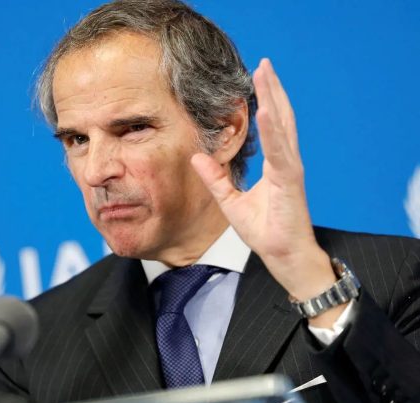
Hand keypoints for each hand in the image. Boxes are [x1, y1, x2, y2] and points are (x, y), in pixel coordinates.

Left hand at [191, 59, 335, 302]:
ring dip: (275, 99)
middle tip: (265, 63)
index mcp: (276, 165)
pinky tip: (267, 110)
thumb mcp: (231, 202)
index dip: (266, 101)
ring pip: (283, 127)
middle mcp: (285, 162)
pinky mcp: (289, 182)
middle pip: (281, 118)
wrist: (282, 256)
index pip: (272, 127)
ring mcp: (289, 170)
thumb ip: (216, 179)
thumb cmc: (266, 231)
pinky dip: (275, 130)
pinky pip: (281, 152)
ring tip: (266, 74)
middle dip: (272, 90)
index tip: (258, 79)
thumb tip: (197, 157)